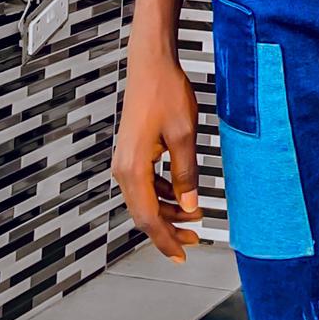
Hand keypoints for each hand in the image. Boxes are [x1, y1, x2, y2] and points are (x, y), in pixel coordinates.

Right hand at [111, 46, 201, 262]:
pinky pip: (146, 184)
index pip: (149, 218)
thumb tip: (190, 207)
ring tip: (194, 217)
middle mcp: (123, 169)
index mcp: (134, 169)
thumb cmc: (166, 93)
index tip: (182, 255)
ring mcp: (125, 160)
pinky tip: (181, 193)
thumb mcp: (184, 135)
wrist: (150, 64)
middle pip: (144, 213)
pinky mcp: (132, 152)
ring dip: (168, 211)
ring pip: (145, 200)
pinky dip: (163, 194)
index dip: (166, 240)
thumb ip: (187, 174)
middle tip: (195, 240)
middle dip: (169, 230)